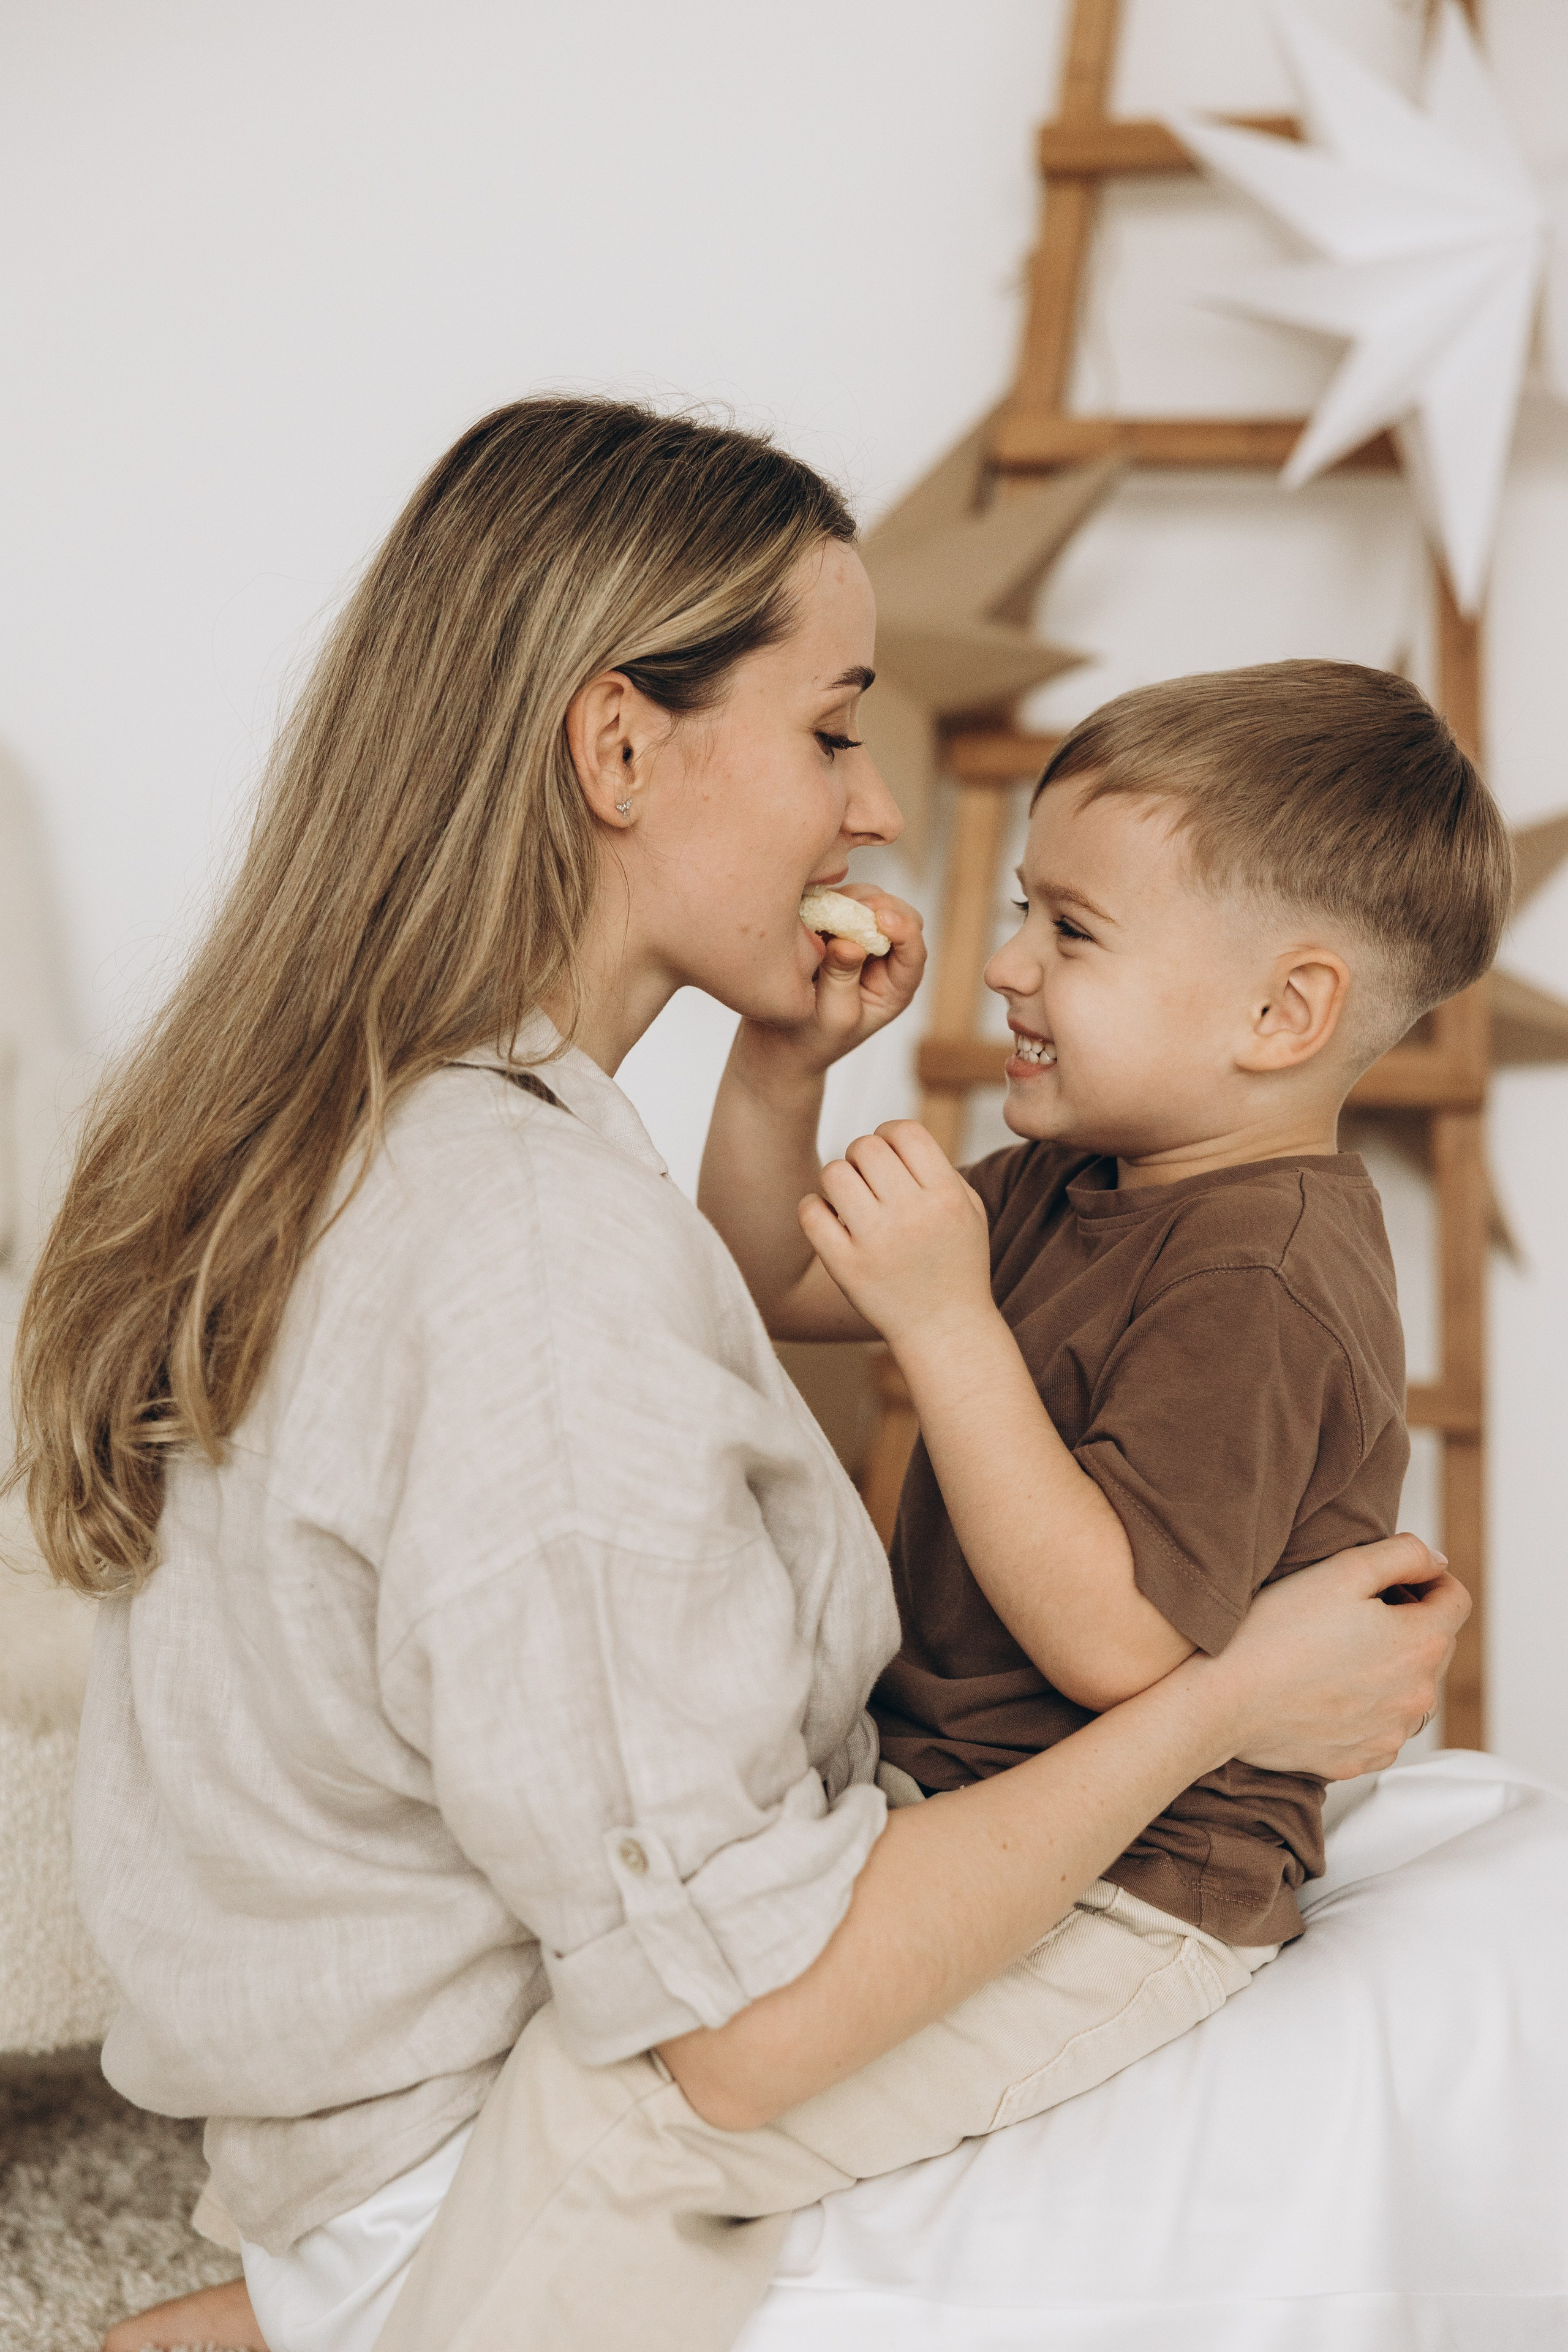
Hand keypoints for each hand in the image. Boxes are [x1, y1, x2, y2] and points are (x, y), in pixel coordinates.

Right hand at [738, 888, 925, 1085]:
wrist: (778, 1042)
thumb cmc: (813, 1038)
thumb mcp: (832, 1016)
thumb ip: (842, 978)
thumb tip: (849, 943)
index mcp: (894, 986)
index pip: (913, 949)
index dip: (903, 928)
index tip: (881, 918)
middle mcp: (882, 959)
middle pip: (895, 914)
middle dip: (874, 905)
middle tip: (846, 907)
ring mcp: (857, 939)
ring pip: (865, 901)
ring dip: (846, 901)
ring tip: (818, 914)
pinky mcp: (832, 928)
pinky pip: (836, 902)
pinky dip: (824, 901)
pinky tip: (805, 912)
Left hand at [798, 1119, 993, 1350]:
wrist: (947, 1331)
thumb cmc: (956, 1265)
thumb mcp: (969, 1210)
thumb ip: (938, 1167)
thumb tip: (893, 1135)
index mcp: (946, 1196)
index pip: (905, 1131)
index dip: (888, 1133)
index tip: (886, 1154)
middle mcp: (913, 1215)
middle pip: (866, 1146)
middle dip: (860, 1156)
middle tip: (865, 1181)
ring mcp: (877, 1242)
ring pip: (833, 1173)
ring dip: (837, 1181)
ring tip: (848, 1202)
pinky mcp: (846, 1268)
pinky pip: (810, 1213)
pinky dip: (813, 1209)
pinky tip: (828, 1221)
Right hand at [1200, 1534, 1467, 1779]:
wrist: (1224, 1700)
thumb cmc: (1276, 1632)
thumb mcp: (1342, 1570)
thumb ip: (1403, 1555)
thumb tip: (1436, 1562)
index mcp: (1420, 1643)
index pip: (1455, 1600)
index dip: (1425, 1579)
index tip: (1388, 1579)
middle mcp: (1419, 1696)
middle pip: (1433, 1644)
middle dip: (1405, 1623)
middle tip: (1349, 1612)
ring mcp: (1392, 1733)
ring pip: (1409, 1687)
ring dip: (1388, 1667)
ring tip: (1334, 1654)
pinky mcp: (1364, 1758)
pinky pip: (1381, 1725)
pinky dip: (1365, 1706)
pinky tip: (1324, 1689)